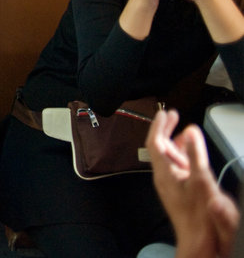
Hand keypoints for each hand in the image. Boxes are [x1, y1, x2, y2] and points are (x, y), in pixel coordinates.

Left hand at [146, 110, 239, 257]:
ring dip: (176, 142)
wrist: (200, 243)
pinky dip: (183, 156)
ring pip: (169, 158)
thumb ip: (196, 155)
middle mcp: (164, 178)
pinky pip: (176, 168)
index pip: (154, 143)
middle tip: (173, 115)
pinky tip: (191, 154)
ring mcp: (170, 185)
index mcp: (165, 173)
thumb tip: (191, 131)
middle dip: (165, 130)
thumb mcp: (202, 180)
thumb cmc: (200, 217)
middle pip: (159, 148)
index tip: (164, 113)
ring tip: (185, 131)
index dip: (158, 126)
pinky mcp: (178, 191)